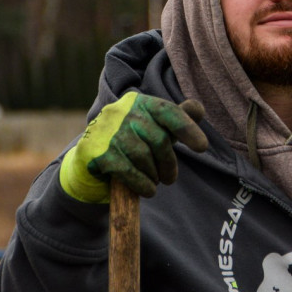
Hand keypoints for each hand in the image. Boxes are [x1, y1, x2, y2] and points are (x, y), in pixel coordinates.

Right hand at [59, 92, 207, 203]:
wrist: (88, 157)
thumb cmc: (129, 140)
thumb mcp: (152, 127)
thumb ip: (175, 118)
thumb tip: (198, 110)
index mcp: (140, 102)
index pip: (168, 111)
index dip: (188, 129)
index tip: (202, 147)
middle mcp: (122, 112)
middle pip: (159, 139)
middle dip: (169, 163)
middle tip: (170, 178)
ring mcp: (107, 131)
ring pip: (143, 156)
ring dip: (154, 174)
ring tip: (155, 181)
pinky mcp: (97, 152)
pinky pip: (128, 170)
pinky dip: (142, 183)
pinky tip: (148, 190)